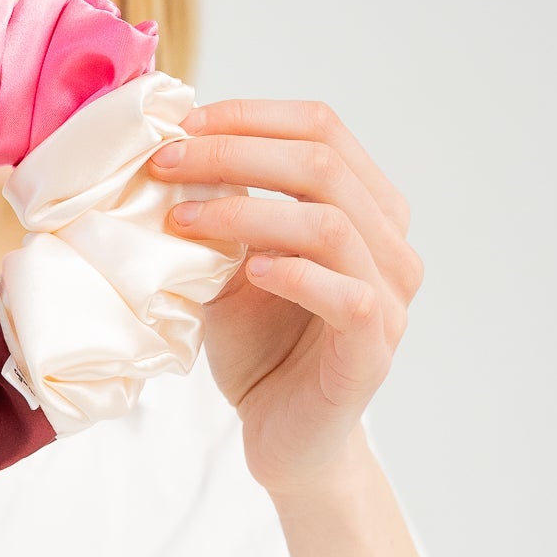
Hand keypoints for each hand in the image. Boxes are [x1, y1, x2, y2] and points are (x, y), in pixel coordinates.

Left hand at [148, 101, 424, 497]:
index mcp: (367, 209)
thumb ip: (222, 214)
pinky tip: (246, 271)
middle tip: (166, 164)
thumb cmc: (261, 349)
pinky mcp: (373, 349)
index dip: (252, 116)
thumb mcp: (230, 267)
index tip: (183, 124)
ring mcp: (390, 297)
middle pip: (322, 164)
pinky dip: (291, 273)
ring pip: (329, 222)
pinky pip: (344, 295)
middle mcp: (390, 244)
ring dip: (246, 211)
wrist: (283, 439)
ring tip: (183, 221)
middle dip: (234, 154)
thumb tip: (173, 149)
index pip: (323, 129)